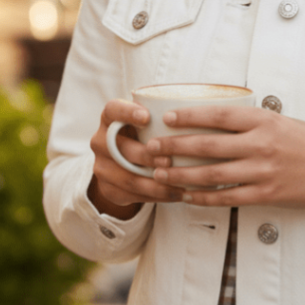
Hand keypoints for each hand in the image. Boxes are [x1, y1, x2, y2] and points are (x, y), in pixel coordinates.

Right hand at [89, 100, 184, 217]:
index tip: (147, 116)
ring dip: (156, 182)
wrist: (122, 165)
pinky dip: (156, 196)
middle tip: (169, 161)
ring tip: (179, 183)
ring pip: (128, 177)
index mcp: (110, 118)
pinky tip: (176, 193)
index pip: (113, 109)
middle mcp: (101, 141)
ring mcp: (102, 166)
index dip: (127, 112)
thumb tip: (203, 111)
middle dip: (147, 156)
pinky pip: (132, 194)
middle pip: (122, 149)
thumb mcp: (146, 122)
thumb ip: (162, 116)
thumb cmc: (143, 135)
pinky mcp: (108, 188)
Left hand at [148, 106, 304, 213]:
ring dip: (181, 175)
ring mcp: (262, 171)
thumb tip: (213, 119)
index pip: (218, 115)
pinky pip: (226, 197)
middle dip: (174, 147)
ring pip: (211, 174)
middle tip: (152, 148)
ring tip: (160, 174)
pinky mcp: (265, 194)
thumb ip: (250, 121)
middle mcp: (261, 145)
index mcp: (263, 121)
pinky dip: (203, 197)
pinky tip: (186, 196)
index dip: (189, 116)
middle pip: (207, 145)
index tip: (167, 118)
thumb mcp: (280, 120)